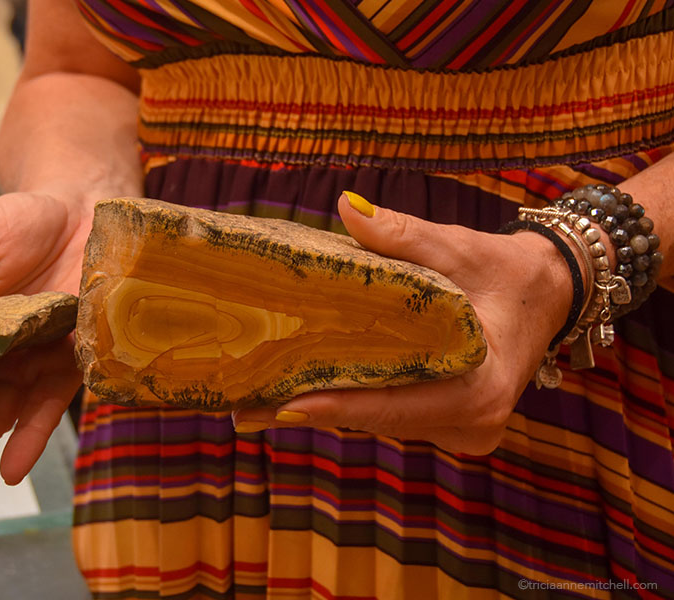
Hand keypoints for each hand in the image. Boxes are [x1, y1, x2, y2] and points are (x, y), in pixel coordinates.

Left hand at [232, 192, 574, 454]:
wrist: (550, 292)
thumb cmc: (508, 272)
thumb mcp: (461, 249)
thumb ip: (403, 235)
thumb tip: (348, 207)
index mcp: (480, 389)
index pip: (396, 404)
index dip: (338, 406)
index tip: (284, 406)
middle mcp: (470, 423)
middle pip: (378, 418)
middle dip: (313, 408)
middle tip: (244, 405)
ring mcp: (459, 429)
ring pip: (380, 419)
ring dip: (326, 405)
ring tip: (257, 399)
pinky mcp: (447, 421)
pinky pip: (390, 412)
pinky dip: (350, 399)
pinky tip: (300, 389)